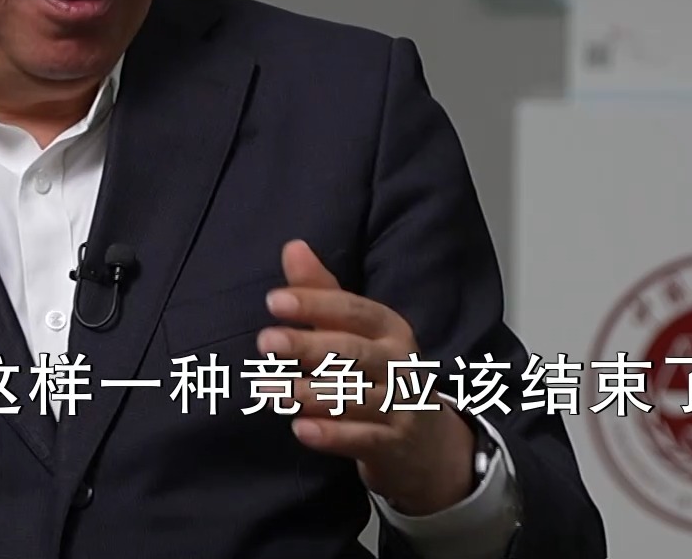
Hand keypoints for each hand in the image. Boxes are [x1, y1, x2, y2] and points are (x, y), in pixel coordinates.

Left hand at [259, 239, 476, 516]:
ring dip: (309, 393)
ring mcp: (400, 406)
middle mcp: (399, 364)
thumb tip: (293, 246)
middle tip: (265, 342)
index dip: (315, 303)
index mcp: (390, 329)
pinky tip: (300, 428)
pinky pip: (363, 438)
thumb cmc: (378, 375)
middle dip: (309, 345)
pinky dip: (333, 435)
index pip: (353, 310)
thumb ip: (323, 294)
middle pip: (353, 352)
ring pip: (355, 397)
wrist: (427, 445)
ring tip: (267, 391)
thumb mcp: (357, 333)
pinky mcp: (393, 445)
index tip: (274, 301)